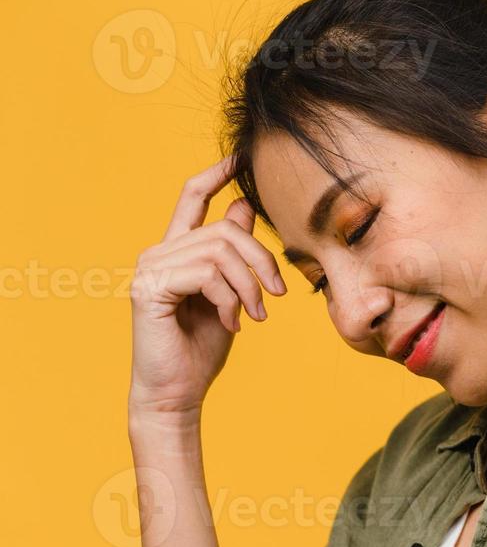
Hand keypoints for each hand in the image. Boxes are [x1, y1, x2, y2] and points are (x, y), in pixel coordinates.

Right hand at [128, 155, 286, 416]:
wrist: (178, 391)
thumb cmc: (204, 345)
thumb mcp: (231, 292)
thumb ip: (234, 252)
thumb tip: (244, 207)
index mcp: (178, 250)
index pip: (193, 197)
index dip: (217, 173)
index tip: (242, 155)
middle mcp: (159, 253)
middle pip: (226, 231)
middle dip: (262, 262)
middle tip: (276, 296)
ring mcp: (150, 269)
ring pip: (221, 252)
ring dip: (249, 287)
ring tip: (256, 315)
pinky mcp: (149, 289)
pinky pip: (207, 275)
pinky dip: (230, 300)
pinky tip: (233, 323)